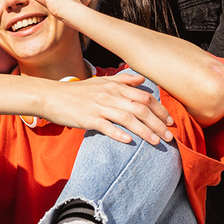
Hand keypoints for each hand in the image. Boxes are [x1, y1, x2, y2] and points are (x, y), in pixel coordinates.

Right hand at [49, 70, 174, 146]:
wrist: (53, 97)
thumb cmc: (78, 92)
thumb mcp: (102, 82)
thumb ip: (124, 81)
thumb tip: (142, 80)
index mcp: (115, 87)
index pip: (144, 97)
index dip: (160, 109)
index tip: (170, 121)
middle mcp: (110, 95)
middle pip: (140, 108)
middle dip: (158, 123)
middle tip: (169, 136)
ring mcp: (99, 107)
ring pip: (128, 118)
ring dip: (144, 131)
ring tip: (156, 143)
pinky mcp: (88, 119)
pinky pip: (107, 127)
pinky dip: (119, 134)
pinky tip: (129, 142)